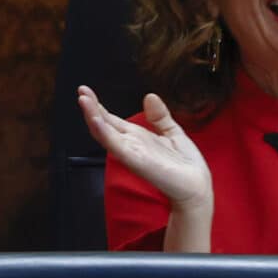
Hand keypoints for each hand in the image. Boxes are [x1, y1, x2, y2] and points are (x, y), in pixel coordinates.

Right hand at [77, 86, 212, 212]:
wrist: (196, 186)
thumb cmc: (186, 165)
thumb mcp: (172, 132)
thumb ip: (160, 116)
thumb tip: (149, 96)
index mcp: (137, 137)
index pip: (111, 120)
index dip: (98, 106)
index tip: (86, 91)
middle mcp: (130, 145)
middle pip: (103, 125)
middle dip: (90, 108)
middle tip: (81, 91)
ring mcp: (130, 153)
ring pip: (104, 133)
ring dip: (92, 116)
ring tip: (83, 100)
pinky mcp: (136, 161)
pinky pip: (116, 145)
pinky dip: (104, 132)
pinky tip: (96, 120)